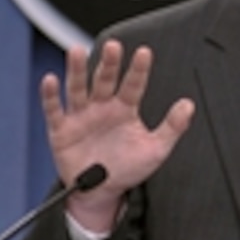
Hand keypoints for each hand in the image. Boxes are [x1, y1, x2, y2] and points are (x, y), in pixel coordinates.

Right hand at [40, 40, 194, 230]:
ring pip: (78, 88)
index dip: (139, 70)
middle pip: (104, 80)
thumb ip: (172, 127)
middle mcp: (102, 106)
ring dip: (76, 70)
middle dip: (109, 63)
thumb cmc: (127, 168)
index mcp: (125, 108)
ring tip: (76, 51)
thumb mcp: (155, 150)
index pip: (133, 85)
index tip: (144, 53)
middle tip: (113, 46)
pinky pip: (54, 110)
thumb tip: (189, 105)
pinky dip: (51, 96)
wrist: (101, 192)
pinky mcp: (61, 129)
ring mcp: (81, 116)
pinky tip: (51, 80)